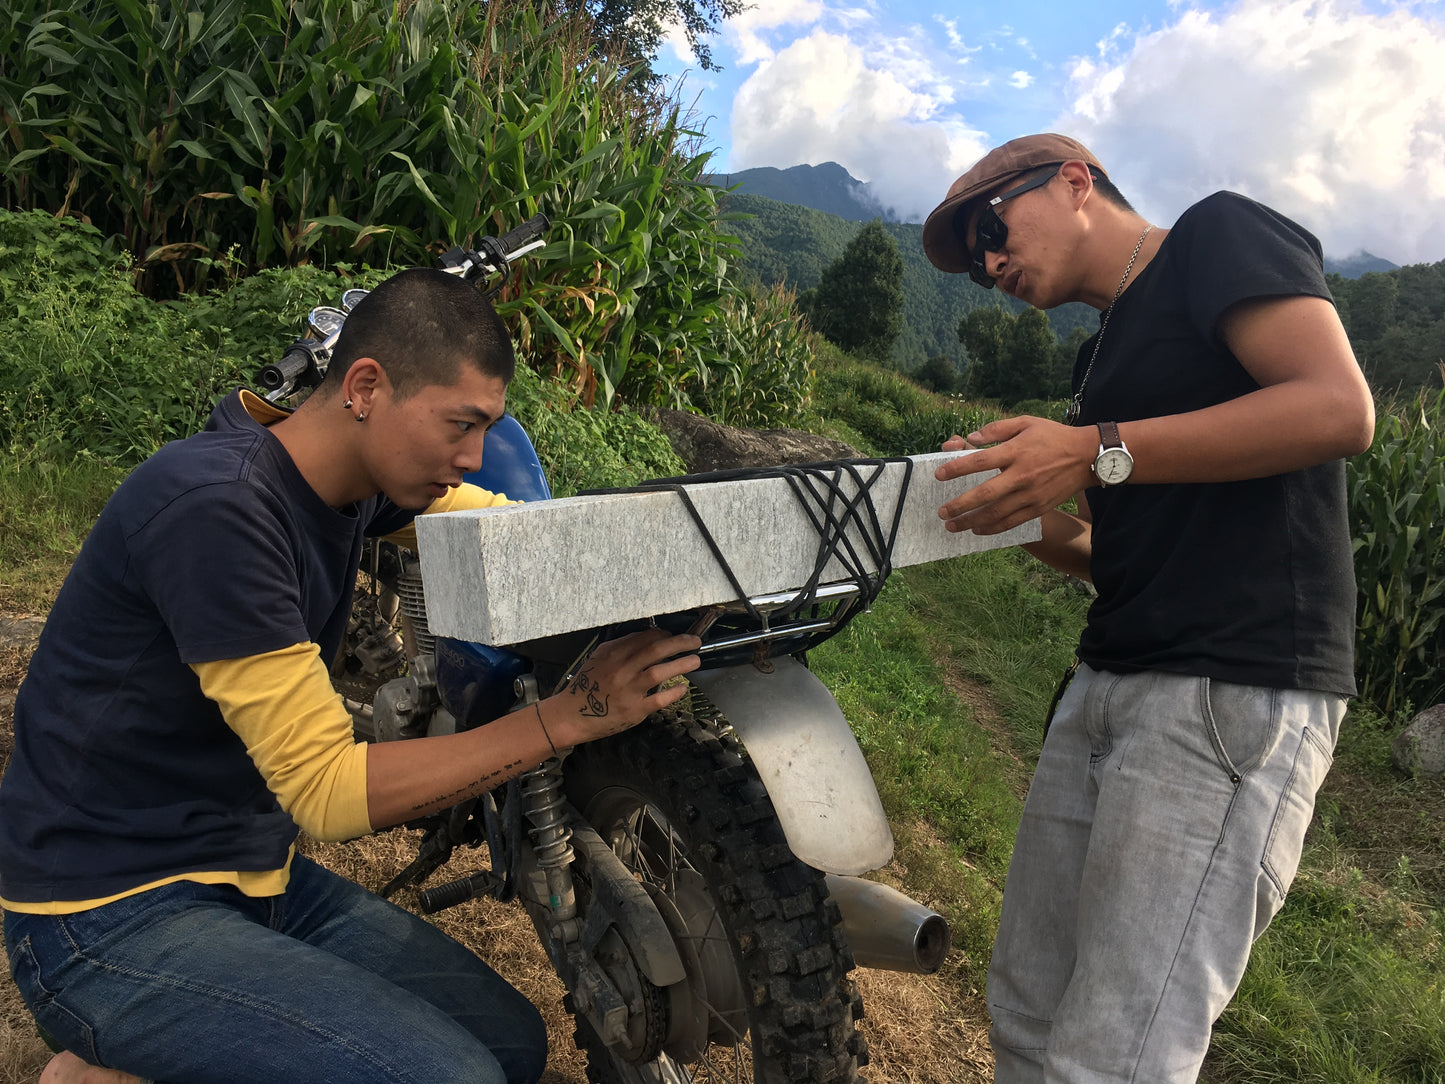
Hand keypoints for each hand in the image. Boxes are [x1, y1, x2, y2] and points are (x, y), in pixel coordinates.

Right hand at [543, 629, 701, 746]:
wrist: (571, 715)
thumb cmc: (585, 686)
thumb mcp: (598, 659)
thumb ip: (620, 647)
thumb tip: (646, 638)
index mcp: (612, 654)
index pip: (644, 637)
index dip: (664, 634)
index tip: (674, 635)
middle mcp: (621, 670)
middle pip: (656, 650)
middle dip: (680, 642)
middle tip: (695, 641)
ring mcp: (628, 690)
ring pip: (659, 672)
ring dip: (681, 664)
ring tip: (695, 660)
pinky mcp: (633, 710)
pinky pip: (659, 699)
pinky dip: (673, 692)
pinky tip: (683, 687)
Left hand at [935, 416, 1096, 534]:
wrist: (1087, 456)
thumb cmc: (1053, 436)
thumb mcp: (1026, 422)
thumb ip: (996, 429)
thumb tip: (970, 438)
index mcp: (1016, 451)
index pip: (980, 461)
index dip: (957, 468)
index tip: (938, 475)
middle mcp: (1022, 475)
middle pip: (985, 494)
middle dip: (960, 505)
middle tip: (942, 512)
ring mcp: (1031, 494)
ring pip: (996, 513)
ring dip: (971, 521)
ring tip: (952, 526)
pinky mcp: (1039, 507)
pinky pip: (1012, 522)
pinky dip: (993, 528)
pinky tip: (978, 530)